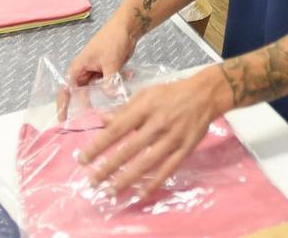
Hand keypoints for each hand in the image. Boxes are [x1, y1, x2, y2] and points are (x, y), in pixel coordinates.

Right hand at [58, 21, 136, 122]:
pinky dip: (118, 84)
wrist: (127, 27)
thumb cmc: (112, 40)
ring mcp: (97, 72)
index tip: (63, 121)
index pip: (66, 90)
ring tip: (119, 99)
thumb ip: (109, 82)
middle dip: (91, 105)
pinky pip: (110, 84)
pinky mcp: (108, 72)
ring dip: (108, 94)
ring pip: (99, 91)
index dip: (63, 105)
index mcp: (78, 68)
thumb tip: (111, 98)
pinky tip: (130, 75)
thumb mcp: (111, 63)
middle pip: (83, 94)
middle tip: (100, 117)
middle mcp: (85, 72)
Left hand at [79, 67, 232, 198]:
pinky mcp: (184, 150)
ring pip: (146, 163)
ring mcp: (172, 139)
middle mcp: (157, 125)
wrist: (204, 95)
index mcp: (144, 108)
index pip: (116, 130)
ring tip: (110, 192)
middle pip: (128, 150)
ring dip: (126, 179)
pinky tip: (140, 194)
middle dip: (108, 168)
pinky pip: (167, 170)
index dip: (98, 146)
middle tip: (91, 182)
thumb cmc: (170, 93)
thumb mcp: (145, 94)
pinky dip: (153, 183)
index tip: (82, 160)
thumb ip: (124, 109)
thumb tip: (102, 120)